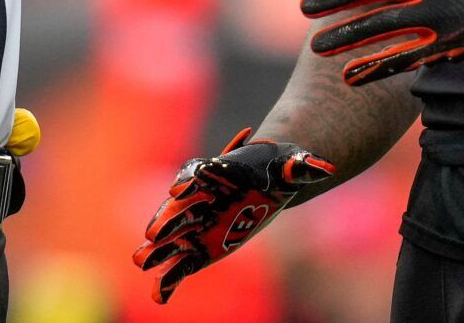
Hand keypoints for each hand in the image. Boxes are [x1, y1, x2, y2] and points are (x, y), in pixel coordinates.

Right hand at [132, 129, 335, 303]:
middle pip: (180, 207)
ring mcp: (199, 225)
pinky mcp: (201, 249)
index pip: (199, 172)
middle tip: (154, 234)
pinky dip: (170, 279)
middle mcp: (203, 199)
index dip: (190, 178)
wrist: (271, 183)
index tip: (181, 188)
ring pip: (174, 237)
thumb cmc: (280, 170)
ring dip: (158, 249)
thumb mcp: (293, 166)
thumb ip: (304, 167)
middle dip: (167, 220)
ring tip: (140, 260)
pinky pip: (182, 265)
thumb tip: (323, 168)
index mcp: (221, 174)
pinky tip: (160, 297)